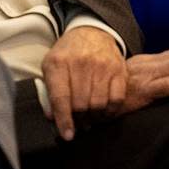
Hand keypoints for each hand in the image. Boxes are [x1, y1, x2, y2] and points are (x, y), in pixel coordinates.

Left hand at [42, 26, 126, 140]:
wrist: (91, 32)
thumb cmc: (68, 54)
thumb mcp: (51, 67)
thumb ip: (49, 92)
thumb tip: (52, 117)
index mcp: (58, 63)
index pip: (60, 98)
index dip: (64, 120)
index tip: (68, 135)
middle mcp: (80, 63)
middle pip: (80, 104)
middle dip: (79, 120)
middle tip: (79, 123)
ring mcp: (101, 65)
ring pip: (98, 104)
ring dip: (94, 118)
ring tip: (90, 118)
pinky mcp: (118, 69)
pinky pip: (116, 99)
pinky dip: (110, 111)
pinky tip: (104, 111)